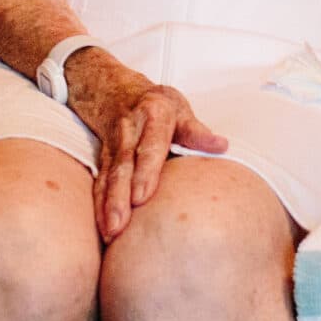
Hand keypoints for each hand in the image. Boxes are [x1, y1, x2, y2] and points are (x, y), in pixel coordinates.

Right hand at [66, 50, 227, 241]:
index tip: (142, 197)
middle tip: (119, 226)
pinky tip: (103, 230)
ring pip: (108, 177)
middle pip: (123, 166)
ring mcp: (113, 147)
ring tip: (110, 233)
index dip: (145, 171)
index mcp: (153, 117)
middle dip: (119, 197)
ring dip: (107, 206)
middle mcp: (129, 132)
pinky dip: (99, 207)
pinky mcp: (103, 160)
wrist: (112, 87)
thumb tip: (222, 145)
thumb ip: (196, 130)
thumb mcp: (179, 108)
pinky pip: (99, 183)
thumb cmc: (156, 104)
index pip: (149, 146)